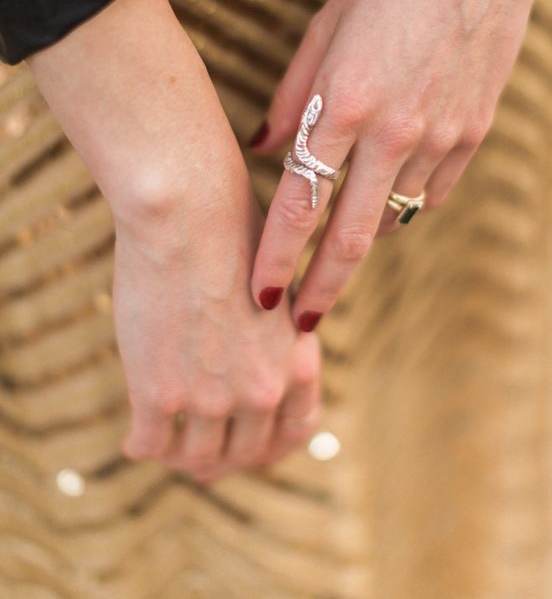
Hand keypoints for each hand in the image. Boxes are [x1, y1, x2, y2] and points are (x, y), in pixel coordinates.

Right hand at [114, 159, 320, 481]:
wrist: (187, 212)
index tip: (250, 445)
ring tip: (164, 444)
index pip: (296, 429)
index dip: (271, 445)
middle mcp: (262, 389)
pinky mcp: (158, 393)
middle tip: (198, 455)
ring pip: (196, 458)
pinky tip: (135, 436)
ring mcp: (211, 397)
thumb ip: (272, 336)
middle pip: (244, 452)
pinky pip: (150, 445)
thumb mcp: (274, 290)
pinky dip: (141, 446)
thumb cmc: (229, 232)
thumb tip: (252, 364)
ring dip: (179, 457)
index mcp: (297, 360)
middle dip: (222, 458)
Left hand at [248, 0, 551, 330]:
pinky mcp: (473, 134)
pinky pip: (432, 192)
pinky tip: (387, 200)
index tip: (259, 292)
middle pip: (350, 235)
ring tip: (337, 254)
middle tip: (300, 324)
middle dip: (321, 287)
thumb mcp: (325, 27)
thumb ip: (292, 95)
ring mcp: (440, 136)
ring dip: (360, 242)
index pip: (299, 200)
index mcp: (345, 101)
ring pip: (393, 217)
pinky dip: (404, 204)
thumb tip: (261, 145)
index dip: (276, 254)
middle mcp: (394, 130)